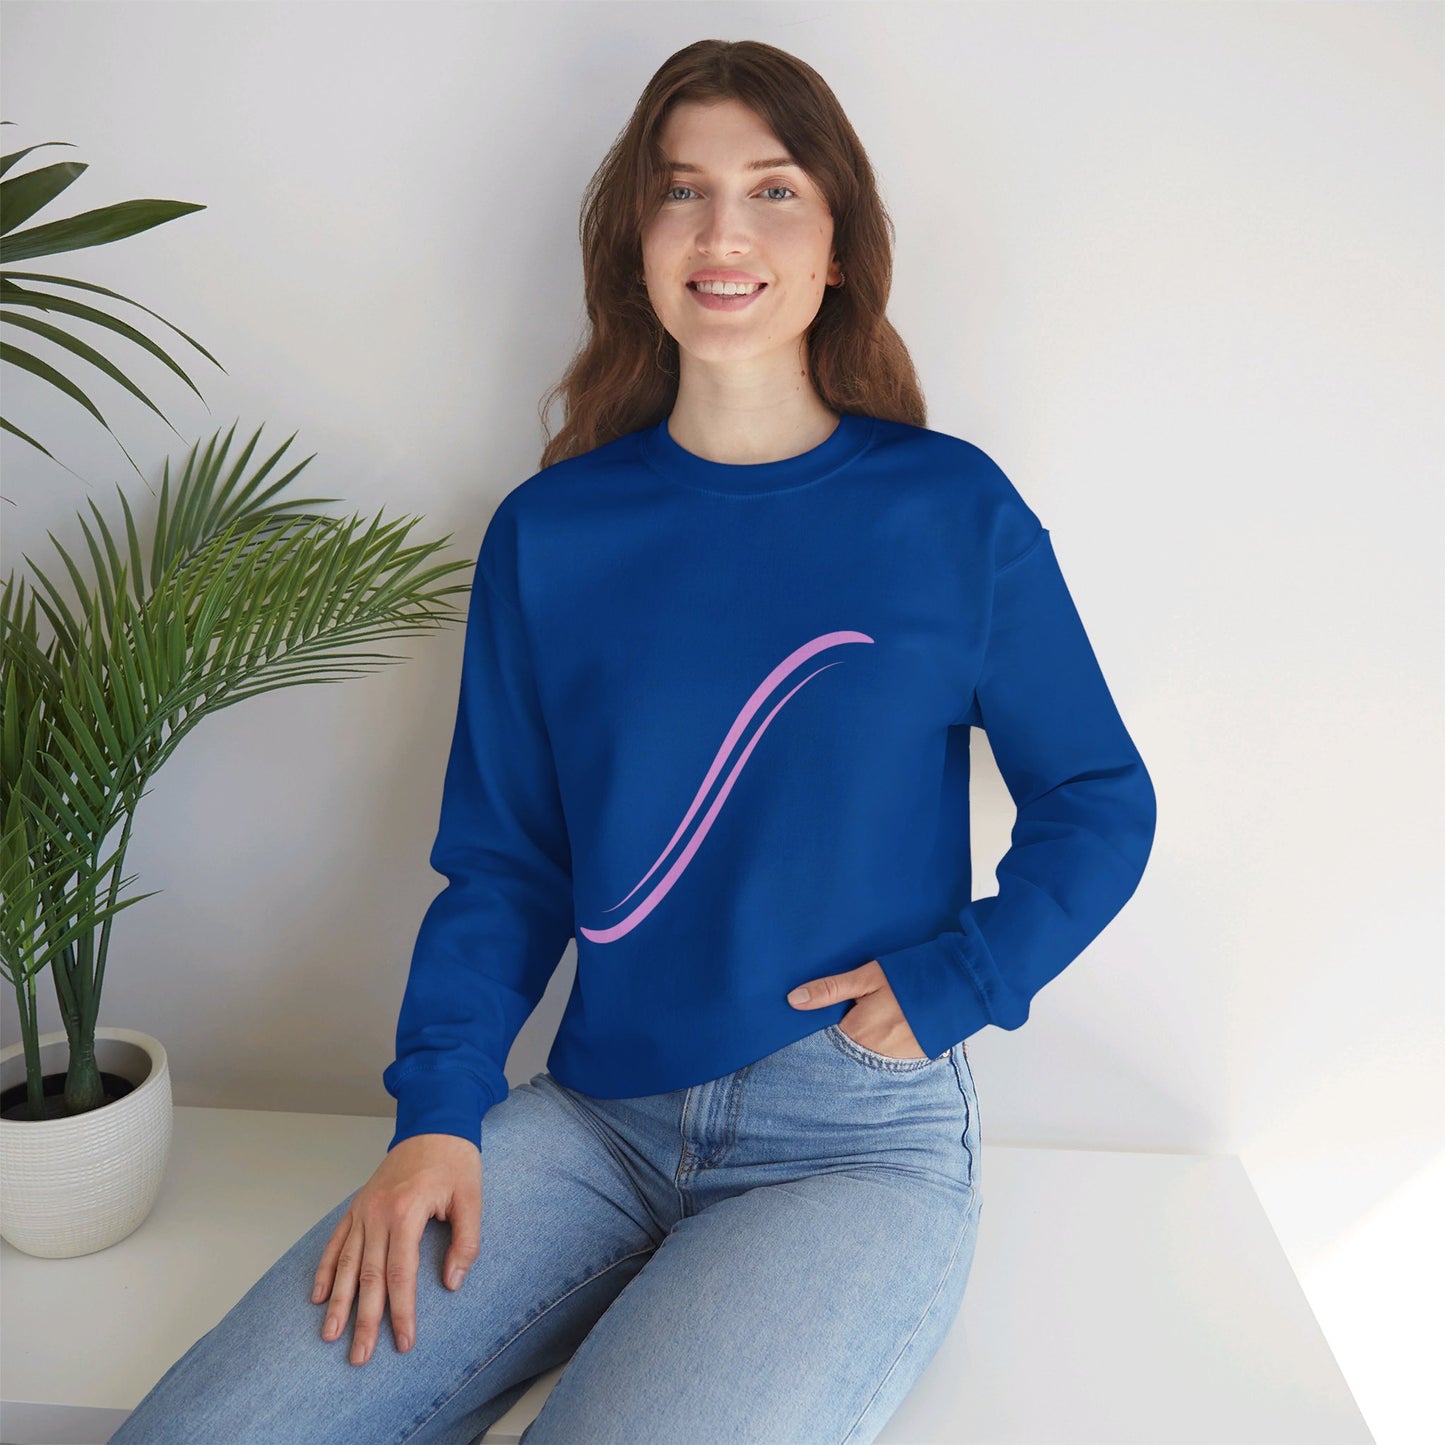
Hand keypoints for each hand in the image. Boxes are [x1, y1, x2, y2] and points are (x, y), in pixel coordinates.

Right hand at [312, 1132, 480, 1365]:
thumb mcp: (472, 1198)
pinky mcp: (358, 1205)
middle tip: (359, 1356)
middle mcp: (378, 1212)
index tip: (403, 1342)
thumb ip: (466, 1242)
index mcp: (407, 1211)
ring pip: (345, 1263)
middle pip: (368, 1276)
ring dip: (337, 1302)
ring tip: (330, 1335)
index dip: (402, 1311)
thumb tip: (451, 1283)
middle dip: (363, 1319)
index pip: (401, 1274)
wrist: (434, 1122)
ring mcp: (364, 1209)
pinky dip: (325, 1269)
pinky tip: (318, 1295)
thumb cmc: (455, 1160)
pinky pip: (336, 1241)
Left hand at [786, 959, 927, 1058]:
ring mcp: (899, 1059)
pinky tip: (894, 1026)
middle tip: (857, 1013)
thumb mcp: (868, 976)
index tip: (824, 1019)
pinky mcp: (917, 1058)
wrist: (962, 982)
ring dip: (868, 1041)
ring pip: (869, 1054)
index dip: (824, 1028)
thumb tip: (793, 1000)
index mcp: (859, 1032)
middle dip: (846, 1035)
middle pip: (848, 1049)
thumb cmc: (911, 975)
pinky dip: (887, 1045)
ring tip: (878, 1018)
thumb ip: (831, 990)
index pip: (827, 1040)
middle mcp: (876, 1053)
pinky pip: (891, 1057)